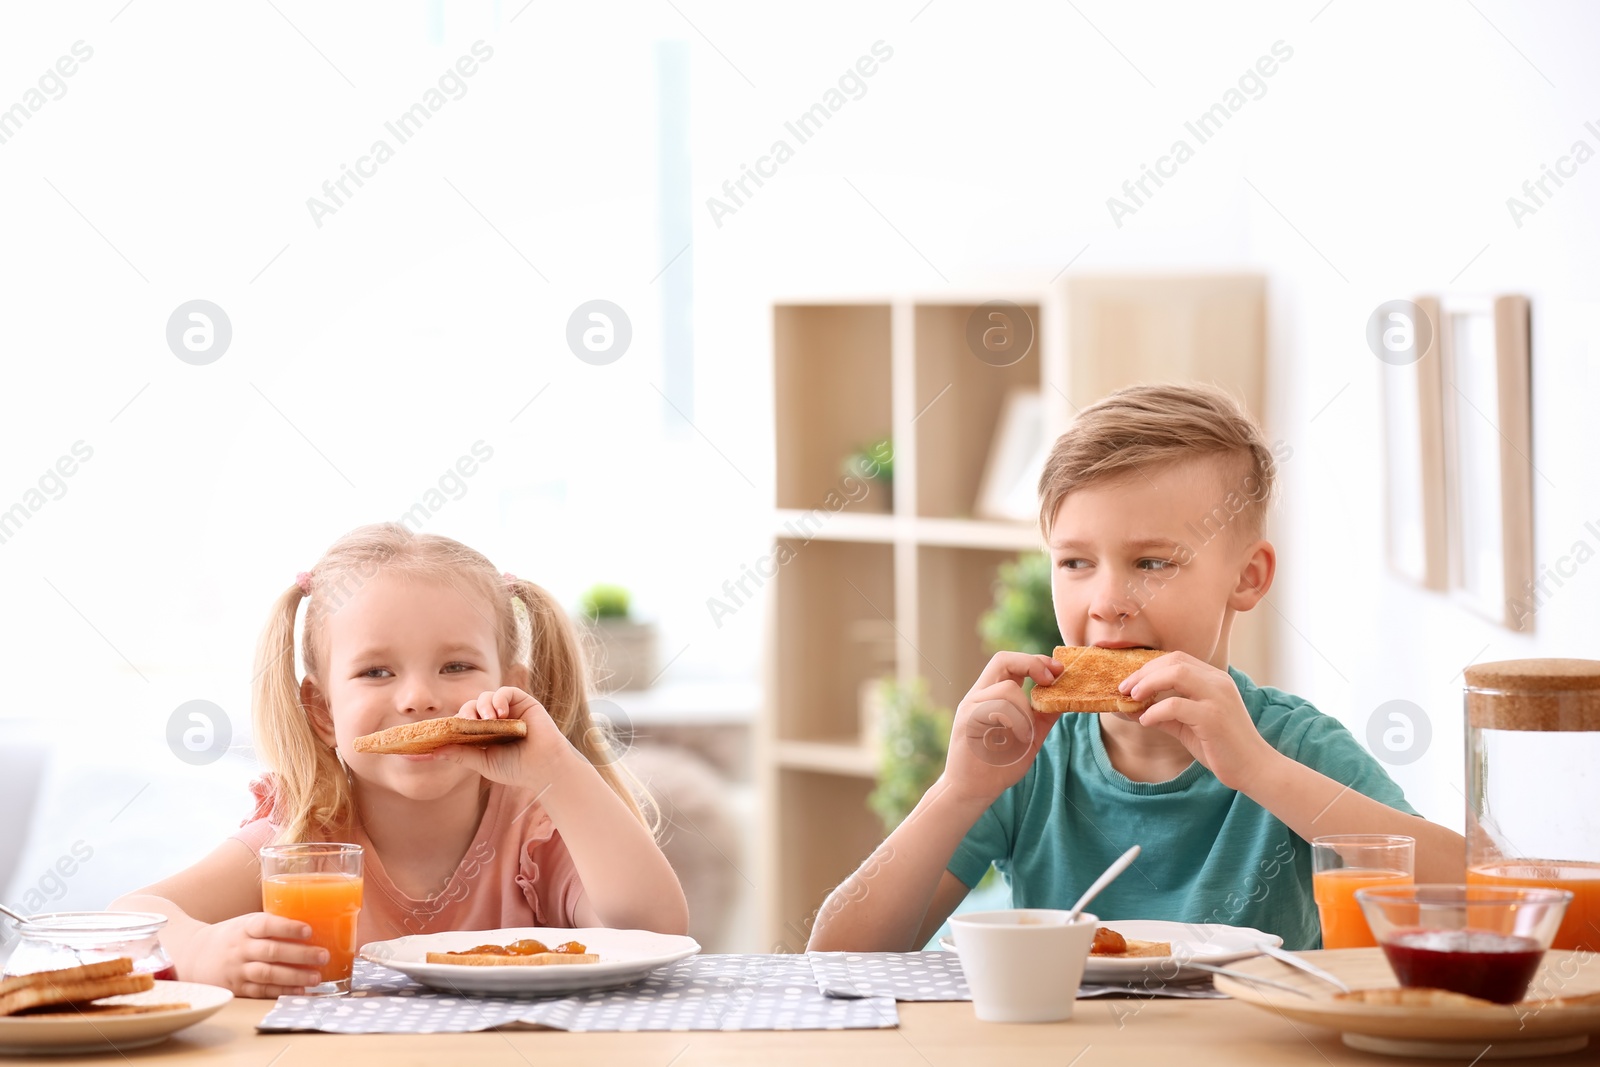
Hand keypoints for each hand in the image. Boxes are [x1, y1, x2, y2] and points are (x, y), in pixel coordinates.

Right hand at [183, 913, 326, 998]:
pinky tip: (299, 991)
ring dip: (294, 976)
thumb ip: (271, 925)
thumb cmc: (231, 936)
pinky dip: (281, 991)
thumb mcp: (246, 923)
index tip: (309, 930)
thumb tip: (314, 923)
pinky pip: (261, 990)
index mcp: (245, 927)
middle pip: (271, 951)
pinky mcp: (237, 988)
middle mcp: (240, 948)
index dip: (287, 927)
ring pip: (267, 973)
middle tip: (323, 955)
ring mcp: (237, 969)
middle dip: (300, 954)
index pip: (266, 924)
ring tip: (316, 977)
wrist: (193, 955)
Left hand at [430, 685, 575, 791]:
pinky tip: (500, 713)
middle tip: (467, 723)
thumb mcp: (483, 762)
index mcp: (484, 734)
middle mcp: (495, 719)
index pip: (462, 722)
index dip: (451, 724)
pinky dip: (499, 699)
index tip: (439, 732)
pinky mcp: (524, 702)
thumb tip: (433, 752)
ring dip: (483, 706)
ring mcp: (509, 710)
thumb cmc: (516, 768)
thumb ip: (461, 754)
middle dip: (466, 714)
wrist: (545, 768)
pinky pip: (506, 691)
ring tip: (488, 720)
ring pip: (487, 697)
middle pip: (471, 707)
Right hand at [942, 652, 1063, 804]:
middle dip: (1031, 664)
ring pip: (1008, 689)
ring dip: (1026, 710)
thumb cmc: (999, 765)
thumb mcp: (1030, 736)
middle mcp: (977, 696)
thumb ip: (1043, 716)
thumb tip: (1065, 697)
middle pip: (1002, 660)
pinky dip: (1017, 722)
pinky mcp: (967, 721)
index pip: (1009, 663)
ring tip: (1026, 734)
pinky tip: (1018, 738)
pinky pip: (999, 708)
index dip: (1034, 661)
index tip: (1057, 670)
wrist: (972, 792)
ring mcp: (970, 707)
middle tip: (1050, 679)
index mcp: (990, 696)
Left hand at [1121, 651, 1276, 790]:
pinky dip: (1155, 711)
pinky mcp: (1213, 717)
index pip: (1177, 658)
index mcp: (1214, 679)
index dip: (1149, 666)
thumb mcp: (1187, 725)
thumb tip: (1129, 708)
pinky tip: (1146, 721)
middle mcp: (1218, 682)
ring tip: (1132, 698)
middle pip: (1174, 661)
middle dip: (1143, 672)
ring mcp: (1217, 697)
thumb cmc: (1220, 747)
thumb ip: (1162, 713)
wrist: (1253, 768)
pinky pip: (1176, 705)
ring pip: (1176, 673)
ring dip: (1148, 683)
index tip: (1129, 681)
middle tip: (1123, 688)